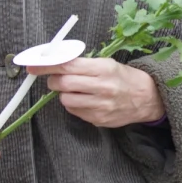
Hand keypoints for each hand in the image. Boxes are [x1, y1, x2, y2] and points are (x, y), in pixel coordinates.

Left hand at [30, 57, 164, 127]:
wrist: (147, 97)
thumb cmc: (124, 77)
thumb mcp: (107, 64)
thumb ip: (83, 65)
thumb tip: (55, 64)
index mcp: (103, 68)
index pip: (68, 65)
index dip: (47, 65)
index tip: (34, 66)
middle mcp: (102, 87)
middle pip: (63, 84)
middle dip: (53, 81)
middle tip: (54, 79)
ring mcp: (101, 105)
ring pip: (66, 100)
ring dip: (64, 94)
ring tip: (75, 90)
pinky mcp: (99, 119)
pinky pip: (75, 112)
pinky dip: (74, 105)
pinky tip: (84, 100)